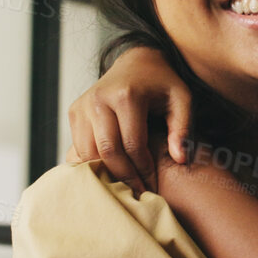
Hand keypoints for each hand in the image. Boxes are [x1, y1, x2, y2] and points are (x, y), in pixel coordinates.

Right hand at [65, 46, 192, 194]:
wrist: (136, 62)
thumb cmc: (163, 84)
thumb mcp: (182, 100)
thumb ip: (183, 128)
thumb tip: (179, 159)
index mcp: (126, 95)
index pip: (132, 145)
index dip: (143, 170)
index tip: (153, 188)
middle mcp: (99, 99)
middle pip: (106, 151)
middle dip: (123, 177)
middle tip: (136, 195)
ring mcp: (82, 105)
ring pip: (88, 152)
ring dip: (104, 174)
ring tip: (123, 189)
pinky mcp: (74, 112)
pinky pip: (78, 147)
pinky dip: (91, 164)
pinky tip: (108, 176)